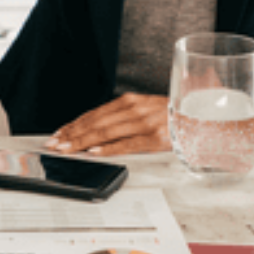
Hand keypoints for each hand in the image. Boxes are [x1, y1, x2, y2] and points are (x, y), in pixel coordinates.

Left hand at [44, 93, 169, 155]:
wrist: (198, 119)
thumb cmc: (169, 116)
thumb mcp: (142, 109)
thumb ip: (120, 117)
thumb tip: (93, 131)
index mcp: (129, 101)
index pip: (94, 114)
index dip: (73, 125)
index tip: (58, 134)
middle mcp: (134, 109)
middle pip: (96, 123)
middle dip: (72, 134)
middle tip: (54, 144)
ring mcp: (144, 123)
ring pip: (106, 133)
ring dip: (82, 142)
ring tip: (67, 149)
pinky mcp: (154, 138)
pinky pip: (126, 144)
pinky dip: (108, 148)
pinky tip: (94, 152)